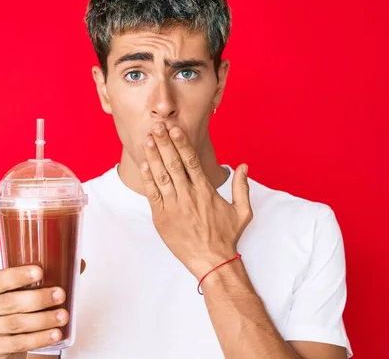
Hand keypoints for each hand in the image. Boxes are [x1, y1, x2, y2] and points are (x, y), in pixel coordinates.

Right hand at [0, 265, 68, 358]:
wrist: (0, 337)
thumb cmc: (13, 306)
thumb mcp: (21, 289)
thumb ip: (46, 276)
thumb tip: (77, 264)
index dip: (18, 275)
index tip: (40, 272)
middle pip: (10, 303)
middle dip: (38, 299)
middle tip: (60, 295)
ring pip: (15, 324)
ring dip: (42, 320)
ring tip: (63, 316)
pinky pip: (18, 343)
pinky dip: (38, 339)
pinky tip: (54, 334)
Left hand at [140, 122, 253, 278]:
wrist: (212, 261)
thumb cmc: (226, 236)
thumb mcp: (242, 211)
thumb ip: (242, 187)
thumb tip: (244, 165)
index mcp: (205, 191)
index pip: (191, 160)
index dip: (182, 143)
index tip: (175, 129)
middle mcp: (188, 195)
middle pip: (173, 163)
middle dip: (164, 143)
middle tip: (157, 126)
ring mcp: (173, 206)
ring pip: (161, 176)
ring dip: (153, 156)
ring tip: (148, 139)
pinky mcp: (162, 218)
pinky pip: (153, 194)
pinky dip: (148, 179)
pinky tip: (144, 165)